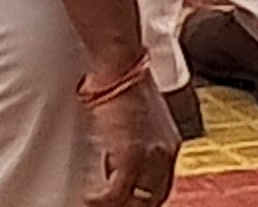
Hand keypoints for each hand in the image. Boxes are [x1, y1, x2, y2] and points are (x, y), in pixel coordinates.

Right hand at [80, 70, 178, 206]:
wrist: (120, 65)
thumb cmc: (122, 78)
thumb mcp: (135, 112)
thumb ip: (132, 133)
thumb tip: (115, 144)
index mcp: (168, 144)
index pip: (162, 185)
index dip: (144, 198)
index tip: (127, 201)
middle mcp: (165, 154)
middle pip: (154, 198)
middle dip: (132, 205)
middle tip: (111, 205)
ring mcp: (151, 157)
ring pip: (138, 200)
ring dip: (116, 205)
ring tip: (97, 204)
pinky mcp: (131, 156)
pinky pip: (117, 192)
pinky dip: (102, 200)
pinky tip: (89, 199)